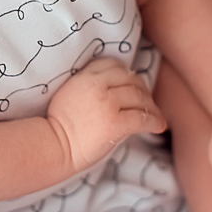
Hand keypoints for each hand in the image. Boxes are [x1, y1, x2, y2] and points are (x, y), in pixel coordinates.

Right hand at [46, 59, 166, 172]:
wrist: (52, 146)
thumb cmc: (59, 125)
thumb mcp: (69, 93)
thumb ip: (89, 85)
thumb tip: (117, 87)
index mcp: (84, 76)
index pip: (114, 65)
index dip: (127, 74)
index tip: (133, 85)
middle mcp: (97, 85)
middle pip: (130, 79)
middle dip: (142, 89)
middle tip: (147, 101)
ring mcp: (107, 104)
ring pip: (139, 96)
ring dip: (151, 105)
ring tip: (155, 114)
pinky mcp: (114, 123)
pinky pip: (142, 118)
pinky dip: (154, 121)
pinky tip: (159, 126)